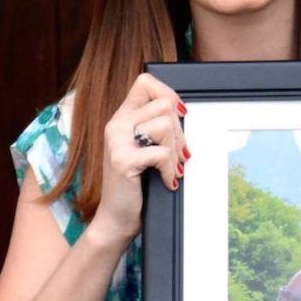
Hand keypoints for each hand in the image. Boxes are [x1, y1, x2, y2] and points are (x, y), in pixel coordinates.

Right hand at [90, 73, 187, 246]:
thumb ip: (156, 127)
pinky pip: (162, 153)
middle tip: (179, 154)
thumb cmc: (137, 183)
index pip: (145, 82)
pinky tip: (167, 180)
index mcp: (122, 118)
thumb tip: (184, 112)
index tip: (180, 116)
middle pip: (164, 105)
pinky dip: (171, 169)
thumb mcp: (145, 149)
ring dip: (177, 149)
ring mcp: (116, 142)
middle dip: (180, 131)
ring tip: (172, 167)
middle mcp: (116, 124)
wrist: (116, 218)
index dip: (169, 94)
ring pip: (165, 125)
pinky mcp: (122, 160)